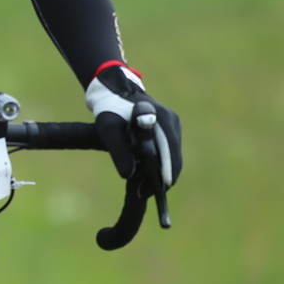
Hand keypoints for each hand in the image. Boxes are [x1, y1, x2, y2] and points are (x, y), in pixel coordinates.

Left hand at [85, 62, 180, 186]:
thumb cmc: (110, 107)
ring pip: (173, 155)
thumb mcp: (109, 129)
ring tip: (146, 190)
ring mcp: (173, 124)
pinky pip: (169, 150)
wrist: (114, 89)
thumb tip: (128, 175)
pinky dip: (161, 164)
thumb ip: (118, 151)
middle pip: (174, 157)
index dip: (164, 173)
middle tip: (146, 195)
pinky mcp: (170, 127)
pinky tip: (149, 177)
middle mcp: (172, 121)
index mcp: (160, 118)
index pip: (169, 153)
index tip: (156, 190)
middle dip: (163, 177)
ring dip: (162, 172)